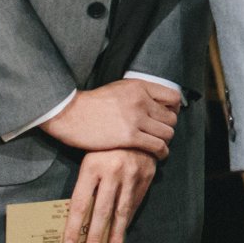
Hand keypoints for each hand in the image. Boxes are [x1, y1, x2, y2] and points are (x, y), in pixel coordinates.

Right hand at [41, 80, 179, 158]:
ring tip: (158, 146)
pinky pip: (157, 146)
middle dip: (168, 127)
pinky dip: (161, 152)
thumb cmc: (92, 104)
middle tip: (160, 134)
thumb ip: (139, 94)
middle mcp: (141, 100)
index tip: (166, 117)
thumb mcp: (119, 89)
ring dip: (165, 141)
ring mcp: (136, 118)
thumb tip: (156, 105)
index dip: (174, 109)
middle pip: (172, 118)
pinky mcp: (129, 137)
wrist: (70, 114)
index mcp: (140, 87)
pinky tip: (157, 155)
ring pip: (167, 133)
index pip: (173, 98)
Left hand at [63, 149, 158, 242]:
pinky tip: (122, 231)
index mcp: (92, 166)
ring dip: (116, 233)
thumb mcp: (89, 156)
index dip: (74, 226)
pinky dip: (128, 219)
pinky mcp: (146, 176)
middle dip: (95, 236)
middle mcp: (113, 171)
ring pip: (122, 210)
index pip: (80, 203)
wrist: (136, 124)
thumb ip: (85, 183)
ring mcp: (132, 174)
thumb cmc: (105, 143)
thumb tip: (76, 215)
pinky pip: (135, 203)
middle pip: (101, 210)